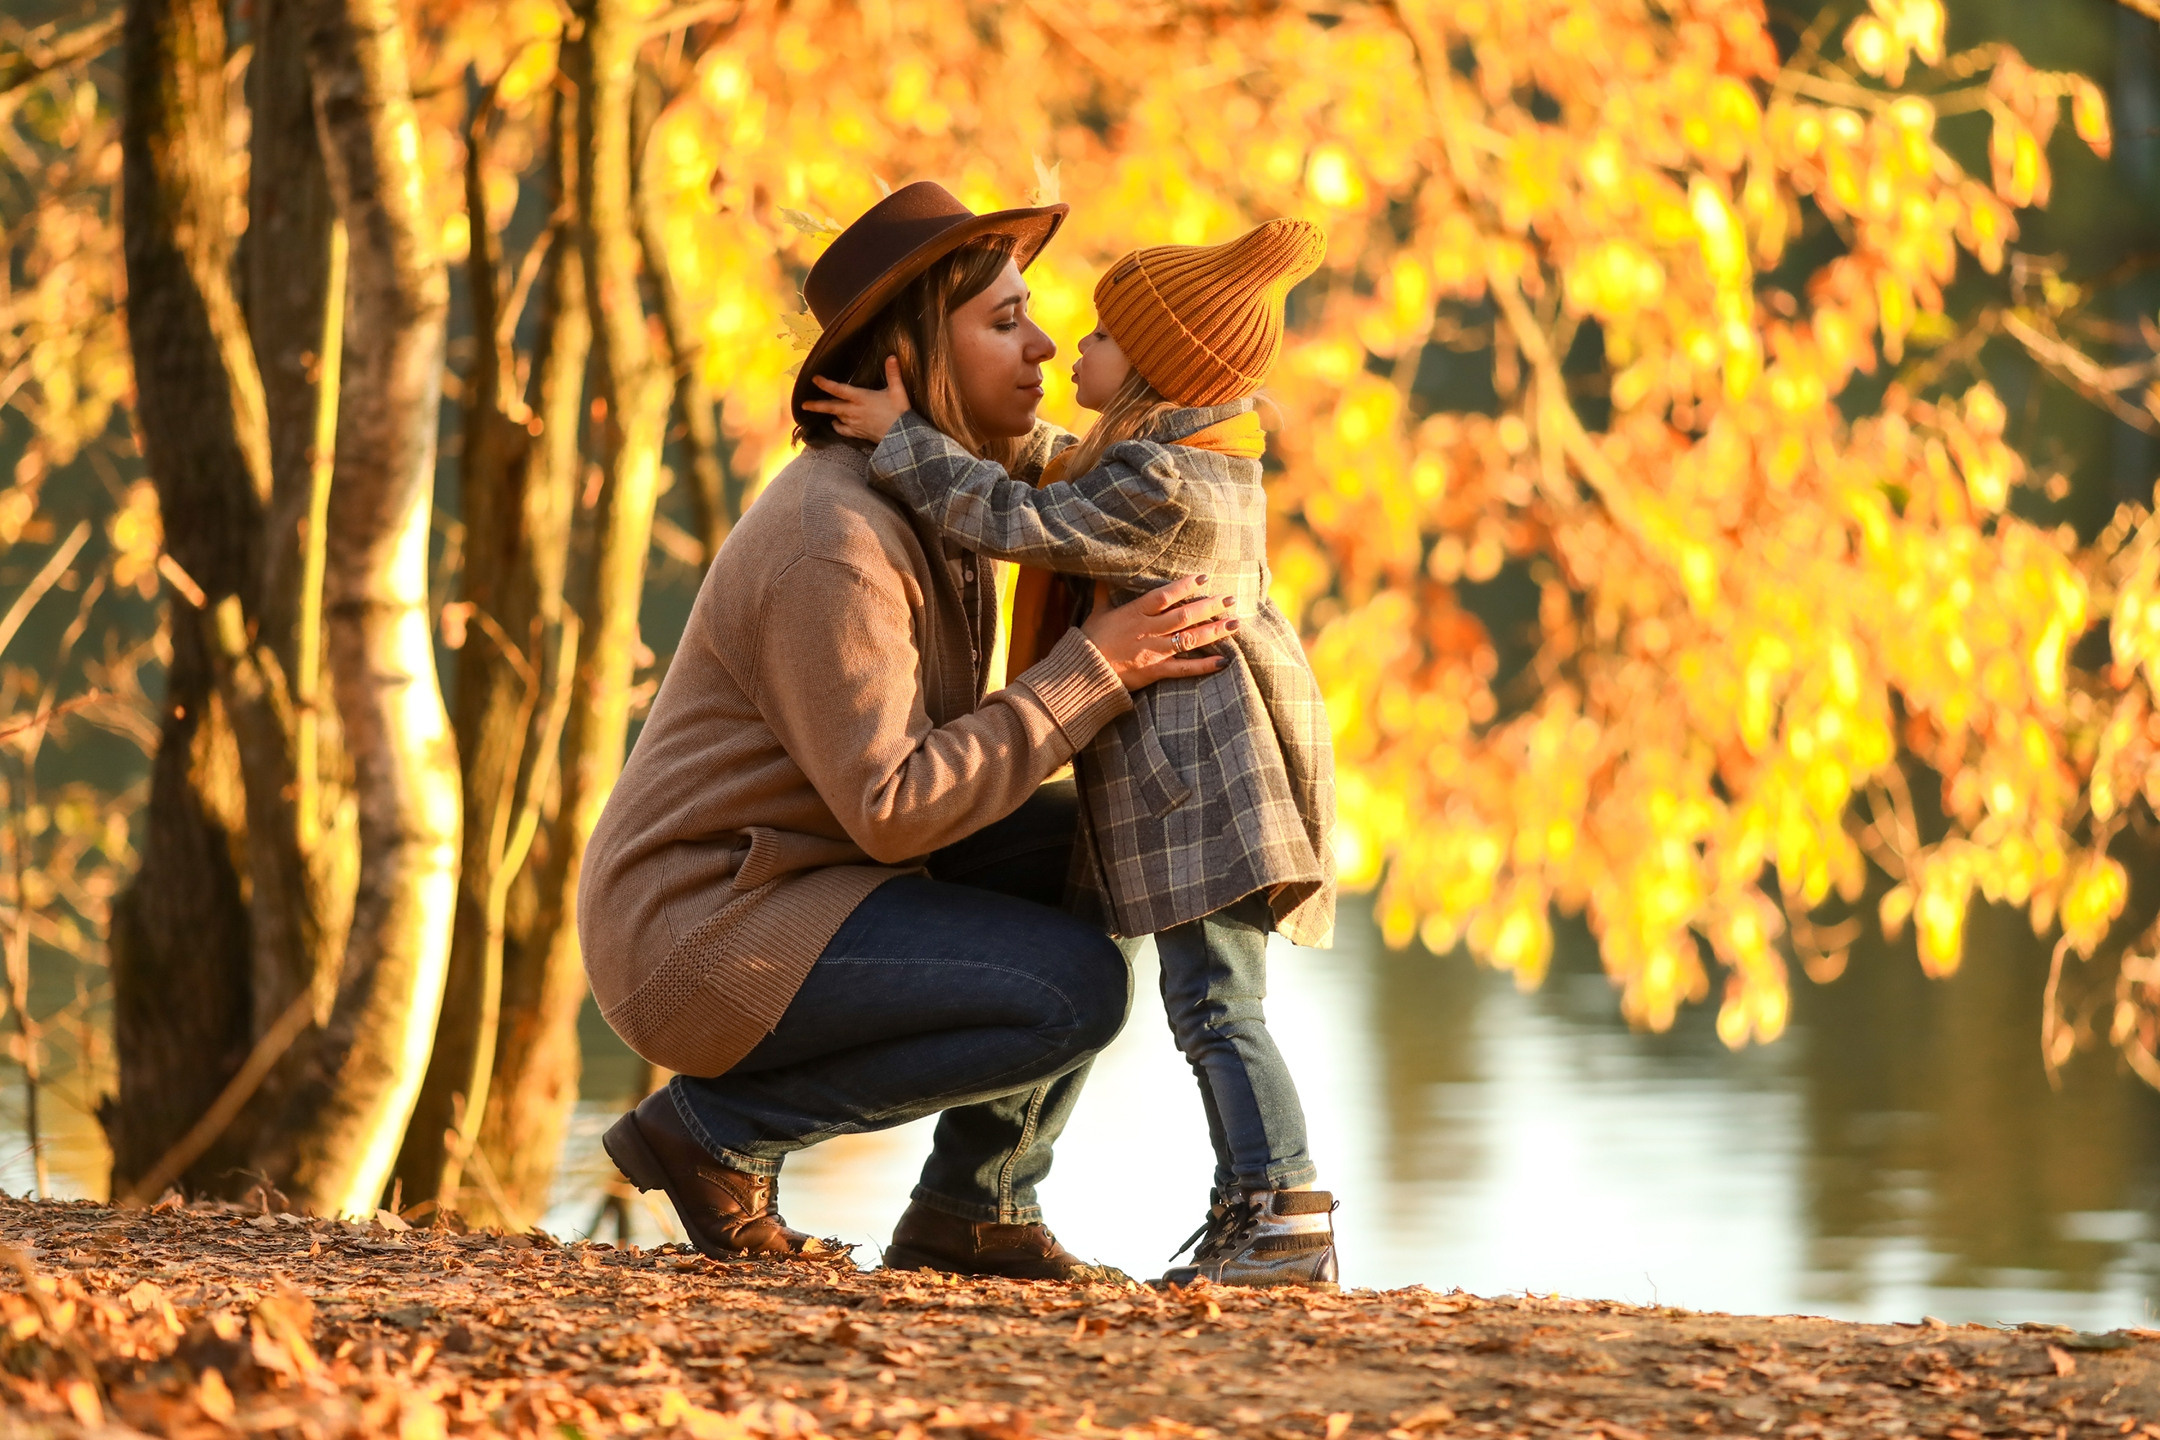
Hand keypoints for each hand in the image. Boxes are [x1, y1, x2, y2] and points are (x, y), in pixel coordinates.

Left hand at [802, 356, 911, 442]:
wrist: (902, 437)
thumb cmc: (900, 413)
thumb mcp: (898, 391)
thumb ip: (893, 373)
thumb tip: (892, 357)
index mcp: (861, 398)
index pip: (839, 390)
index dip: (826, 384)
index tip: (815, 379)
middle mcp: (854, 411)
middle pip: (831, 407)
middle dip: (816, 405)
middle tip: (804, 405)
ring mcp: (855, 423)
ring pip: (836, 417)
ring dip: (829, 412)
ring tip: (821, 409)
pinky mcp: (858, 433)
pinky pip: (842, 430)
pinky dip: (837, 426)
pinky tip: (835, 423)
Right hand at [1080, 574, 1240, 691]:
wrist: (1081, 674)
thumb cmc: (1089, 641)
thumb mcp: (1096, 613)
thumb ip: (1104, 593)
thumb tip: (1101, 573)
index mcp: (1135, 612)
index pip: (1164, 595)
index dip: (1185, 586)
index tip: (1204, 577)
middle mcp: (1148, 630)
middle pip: (1184, 615)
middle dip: (1209, 606)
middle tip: (1231, 599)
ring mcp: (1153, 651)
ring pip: (1189, 639)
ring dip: (1214, 631)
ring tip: (1235, 624)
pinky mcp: (1155, 671)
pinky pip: (1184, 669)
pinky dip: (1204, 665)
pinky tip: (1224, 660)